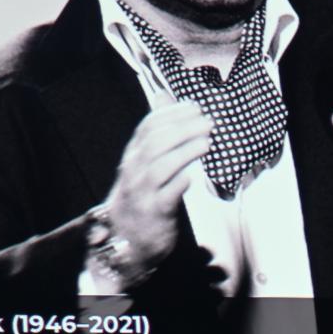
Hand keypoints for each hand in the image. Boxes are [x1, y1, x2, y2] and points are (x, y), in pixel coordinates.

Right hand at [101, 101, 212, 274]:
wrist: (125, 238)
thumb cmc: (141, 195)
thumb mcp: (144, 161)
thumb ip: (156, 131)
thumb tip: (163, 95)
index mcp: (133, 155)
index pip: (148, 127)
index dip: (171, 113)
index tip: (195, 107)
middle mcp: (134, 171)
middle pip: (156, 143)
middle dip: (183, 129)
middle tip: (208, 123)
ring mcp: (142, 193)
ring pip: (161, 167)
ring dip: (185, 152)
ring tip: (207, 143)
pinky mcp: (154, 213)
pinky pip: (167, 196)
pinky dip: (180, 183)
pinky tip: (193, 176)